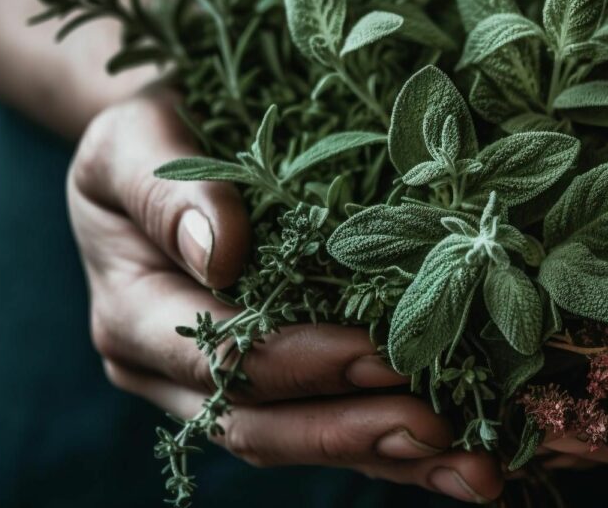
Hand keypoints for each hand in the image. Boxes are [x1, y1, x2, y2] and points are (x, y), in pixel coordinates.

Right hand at [68, 87, 502, 502]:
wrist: (157, 148)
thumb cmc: (146, 138)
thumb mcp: (133, 142)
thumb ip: (167, 195)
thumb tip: (220, 255)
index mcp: (133, 317)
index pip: (223, 358)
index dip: (302, 363)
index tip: (380, 356)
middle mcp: (169, 372)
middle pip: (263, 423)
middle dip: (354, 430)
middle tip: (439, 430)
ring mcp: (216, 389)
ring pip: (301, 440)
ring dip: (387, 455)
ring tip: (474, 468)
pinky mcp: (266, 388)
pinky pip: (327, 424)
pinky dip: (392, 445)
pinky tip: (459, 455)